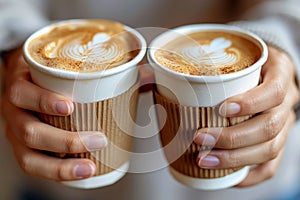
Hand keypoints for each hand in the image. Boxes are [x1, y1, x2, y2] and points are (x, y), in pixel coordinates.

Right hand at [1, 47, 106, 180]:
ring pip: (29, 157)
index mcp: (22, 85)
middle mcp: (14, 112)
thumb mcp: (60, 66)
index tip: (70, 105)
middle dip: (64, 141)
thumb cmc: (47, 75)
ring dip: (60, 167)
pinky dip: (56, 172)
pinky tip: (79, 172)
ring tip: (90, 167)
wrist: (22, 81)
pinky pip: (35, 167)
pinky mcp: (24, 150)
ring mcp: (16, 134)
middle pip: (29, 131)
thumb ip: (98, 67)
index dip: (43, 100)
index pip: (23, 93)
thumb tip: (146, 73)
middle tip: (98, 140)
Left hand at [193, 46, 298, 186]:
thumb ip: (190, 61)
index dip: (250, 103)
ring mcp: (285, 126)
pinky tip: (226, 176)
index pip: (274, 91)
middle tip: (200, 137)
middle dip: (233, 137)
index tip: (221, 109)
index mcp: (278, 73)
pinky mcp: (279, 144)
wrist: (266, 74)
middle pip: (270, 127)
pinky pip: (270, 166)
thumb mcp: (228, 53)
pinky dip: (248, 174)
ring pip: (269, 149)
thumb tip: (144, 74)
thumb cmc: (242, 65)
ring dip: (235, 159)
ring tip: (203, 159)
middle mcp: (286, 103)